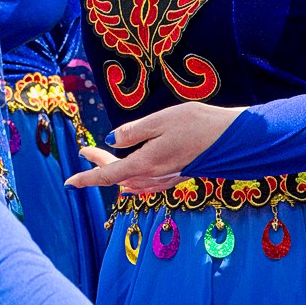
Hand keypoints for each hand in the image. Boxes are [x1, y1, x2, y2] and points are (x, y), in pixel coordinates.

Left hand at [65, 102, 243, 194]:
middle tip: (85, 152)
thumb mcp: (161, 120)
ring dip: (116, 172)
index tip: (69, 181)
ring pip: (134, 181)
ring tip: (101, 161)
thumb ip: (134, 131)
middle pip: (119, 176)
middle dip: (99, 165)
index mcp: (147, 163)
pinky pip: (148, 184)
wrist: (236, 139)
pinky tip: (132, 181)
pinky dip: (134, 180)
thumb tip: (111, 140)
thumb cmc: (198, 124)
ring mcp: (169, 179)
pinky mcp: (179, 176)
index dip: (87, 177)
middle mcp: (156, 176)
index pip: (109, 175)